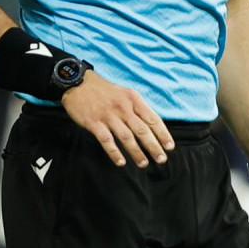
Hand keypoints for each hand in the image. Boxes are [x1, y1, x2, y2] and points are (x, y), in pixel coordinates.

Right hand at [60, 70, 174, 166]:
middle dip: (154, 146)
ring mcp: (108, 115)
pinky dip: (115, 152)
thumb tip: (151, 126)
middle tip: (161, 159)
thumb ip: (137, 108)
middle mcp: (123, 107)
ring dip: (136, 152)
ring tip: (144, 163)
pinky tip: (121, 162)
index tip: (170, 147)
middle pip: (142, 130)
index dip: (162, 134)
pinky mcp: (94, 122)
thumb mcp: (125, 93)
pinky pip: (107, 140)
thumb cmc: (104, 91)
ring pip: (126, 137)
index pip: (152, 118)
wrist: (78, 83)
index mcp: (133, 99)